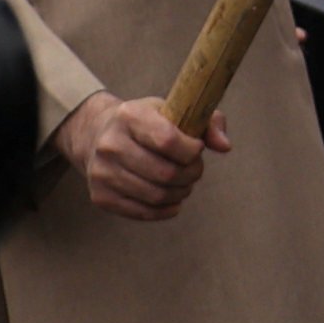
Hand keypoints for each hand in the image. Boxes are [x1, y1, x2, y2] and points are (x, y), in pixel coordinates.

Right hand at [58, 91, 227, 220]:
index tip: (198, 148)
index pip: (168, 140)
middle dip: (191, 175)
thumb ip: (208, 122)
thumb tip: (226, 146)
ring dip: (180, 193)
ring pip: (155, 195)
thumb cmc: (147, 122)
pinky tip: (173, 200)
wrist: (97, 136)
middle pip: (165, 172)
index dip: (192, 150)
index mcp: (129, 115)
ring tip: (185, 184)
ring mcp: (101, 172)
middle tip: (195, 170)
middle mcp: (110, 144)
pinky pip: (141, 212)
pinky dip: (165, 210)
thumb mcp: (173, 110)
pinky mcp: (100, 196)